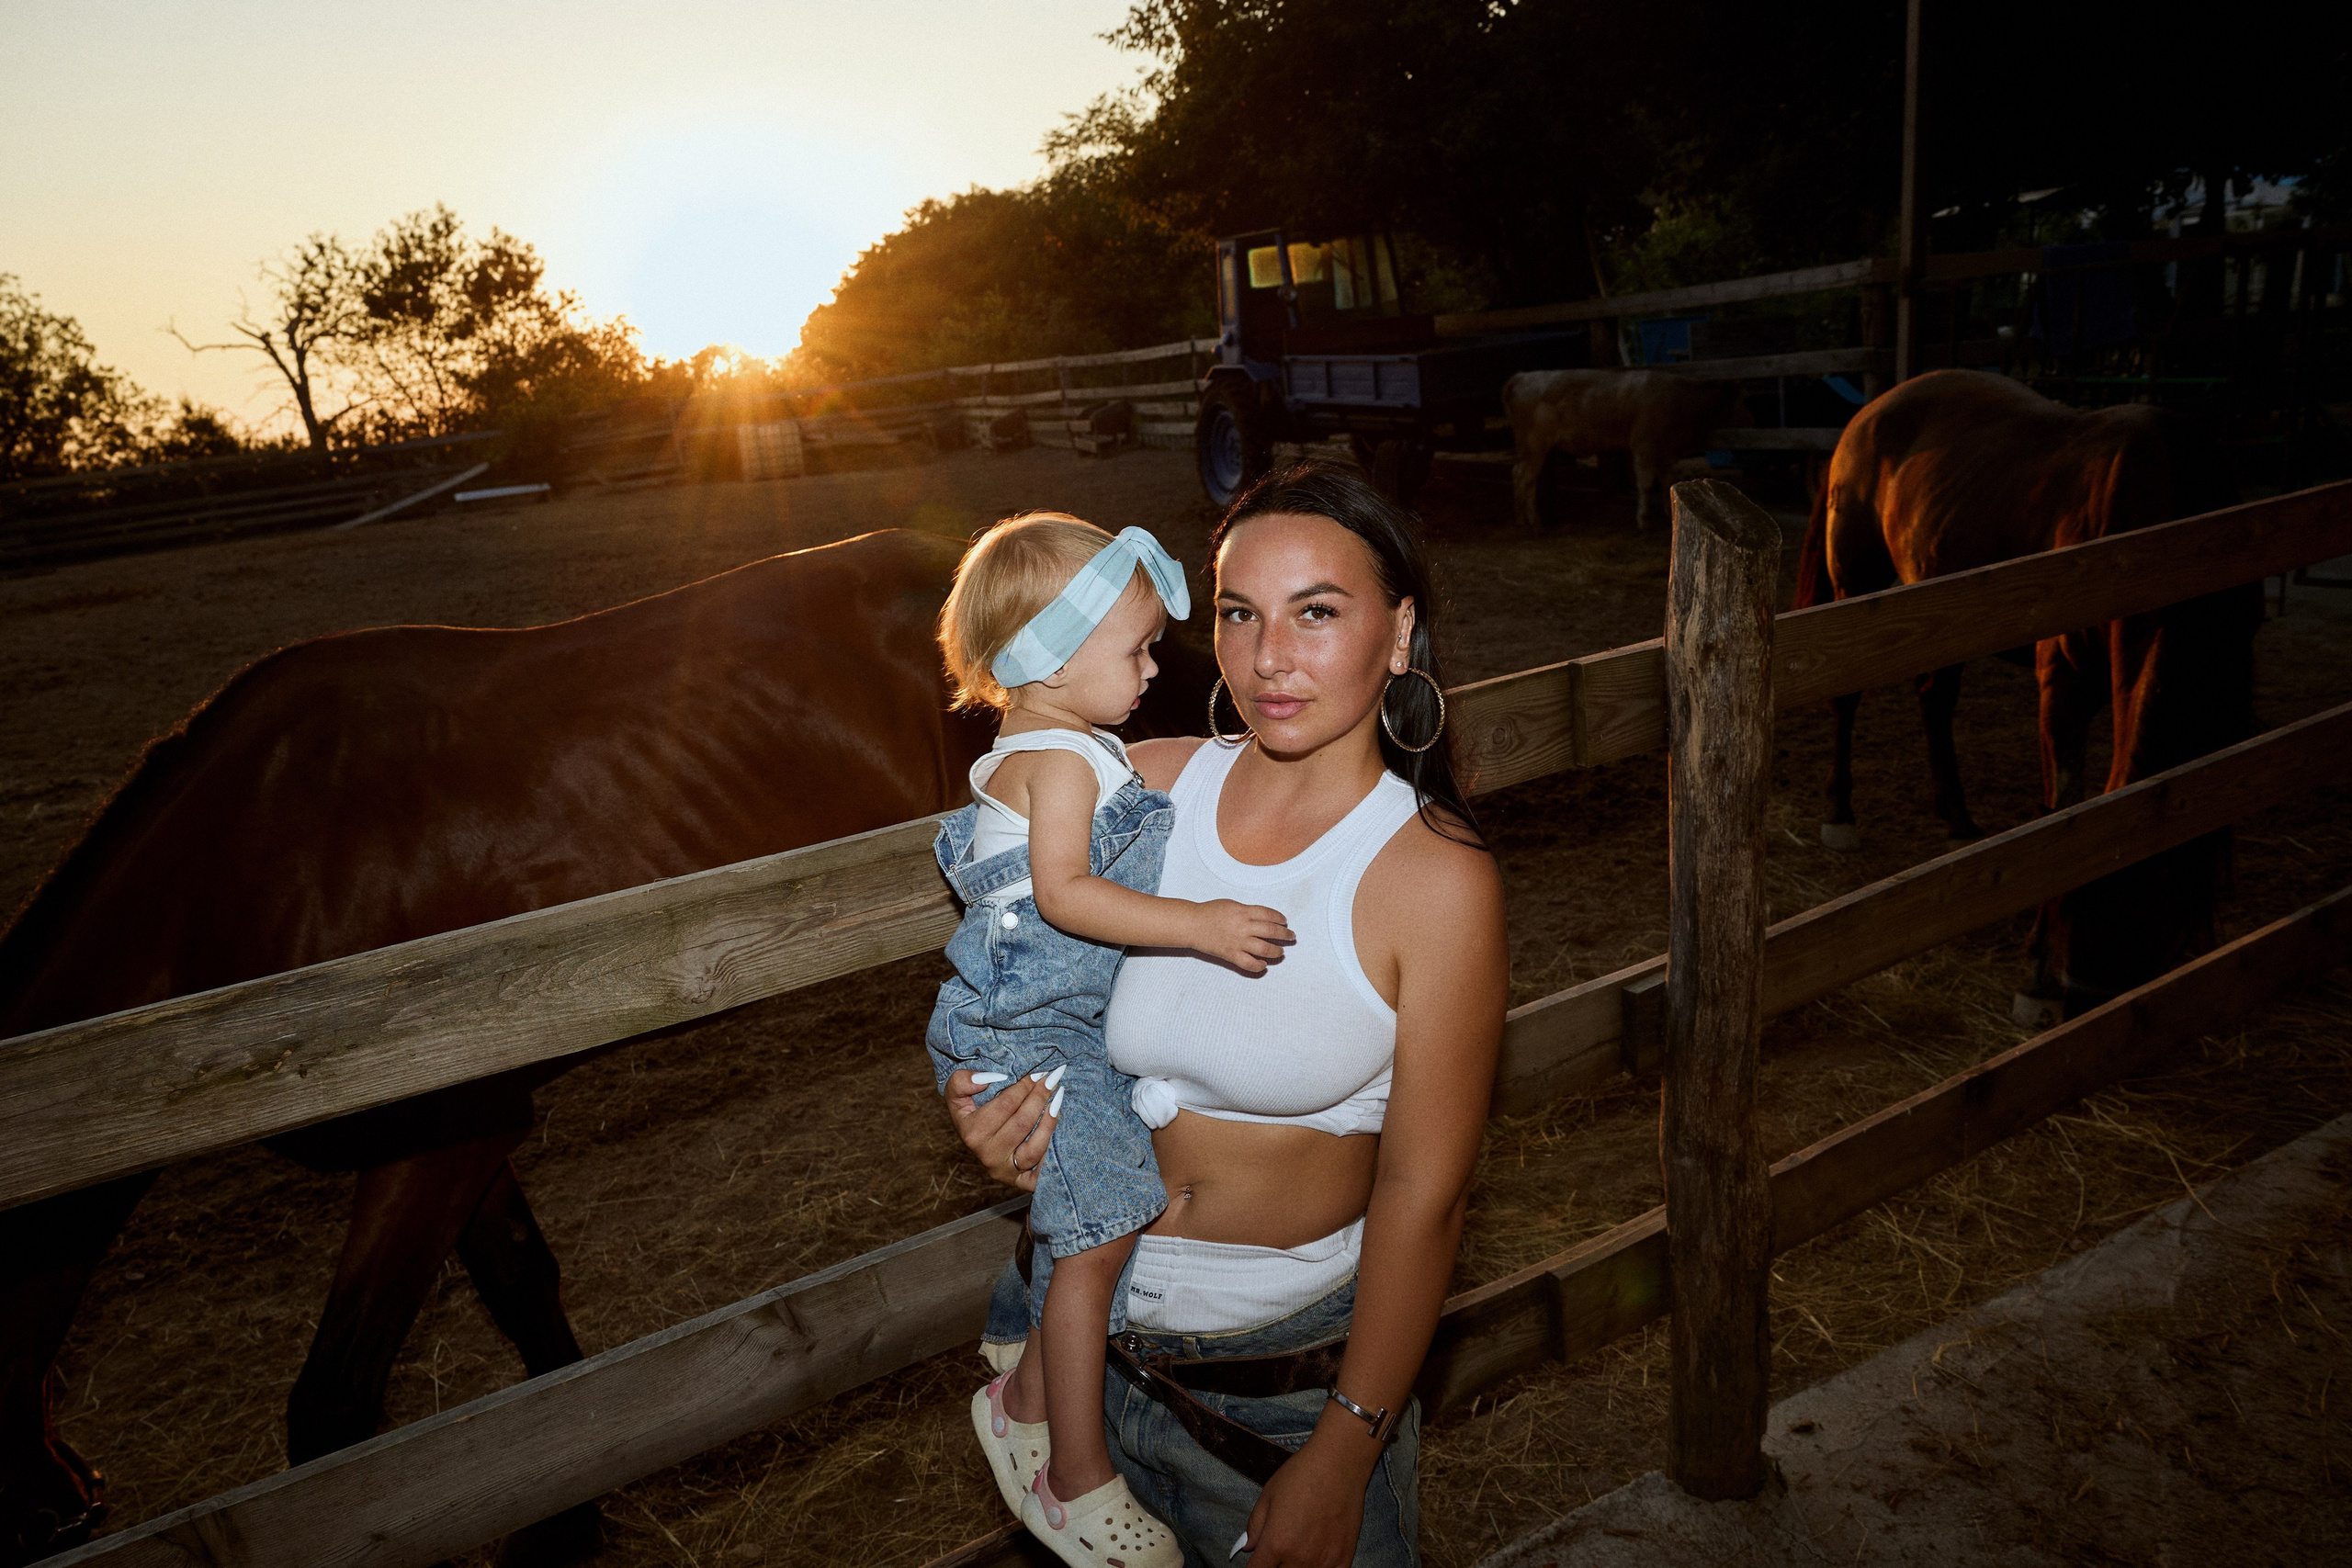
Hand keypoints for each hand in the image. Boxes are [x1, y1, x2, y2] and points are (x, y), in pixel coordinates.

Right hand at [944, 1067, 1060, 1190]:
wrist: (977, 1139)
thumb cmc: (972, 1111)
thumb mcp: (957, 1093)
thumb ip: (962, 1081)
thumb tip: (988, 1079)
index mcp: (971, 1133)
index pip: (1005, 1105)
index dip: (1024, 1086)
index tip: (1038, 1072)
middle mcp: (987, 1155)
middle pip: (1022, 1123)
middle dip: (1040, 1097)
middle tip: (1053, 1078)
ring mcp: (1005, 1171)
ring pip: (1034, 1148)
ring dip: (1050, 1121)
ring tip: (1058, 1098)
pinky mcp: (1020, 1182)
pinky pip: (1041, 1173)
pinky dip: (1051, 1153)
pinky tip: (1057, 1131)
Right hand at [1189, 900, 1292, 974]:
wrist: (1192, 925)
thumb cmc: (1210, 912)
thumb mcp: (1232, 905)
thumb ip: (1247, 912)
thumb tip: (1263, 919)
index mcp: (1244, 911)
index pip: (1269, 915)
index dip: (1280, 919)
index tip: (1284, 922)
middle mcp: (1243, 927)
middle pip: (1272, 932)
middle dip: (1285, 935)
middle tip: (1291, 936)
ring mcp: (1238, 942)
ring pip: (1265, 949)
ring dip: (1276, 951)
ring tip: (1281, 952)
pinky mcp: (1231, 954)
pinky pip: (1249, 964)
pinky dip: (1259, 966)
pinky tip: (1264, 964)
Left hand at [1236, 1427, 1375, 1567]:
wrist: (1339, 1465)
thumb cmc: (1301, 1475)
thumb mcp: (1267, 1496)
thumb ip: (1255, 1526)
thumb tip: (1249, 1547)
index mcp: (1275, 1545)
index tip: (1258, 1562)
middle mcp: (1298, 1559)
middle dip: (1275, 1565)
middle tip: (1280, 1548)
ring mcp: (1323, 1562)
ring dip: (1296, 1567)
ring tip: (1299, 1549)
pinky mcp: (1343, 1560)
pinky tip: (1317, 1554)